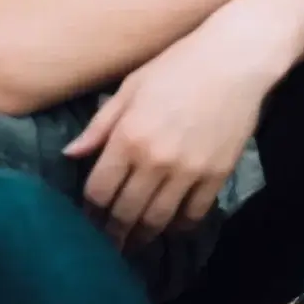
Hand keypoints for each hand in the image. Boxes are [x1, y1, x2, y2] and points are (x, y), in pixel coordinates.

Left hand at [64, 17, 270, 250]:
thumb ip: (100, 125)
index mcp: (129, 136)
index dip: (90, 209)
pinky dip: (178, 227)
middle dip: (112, 232)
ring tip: (132, 243)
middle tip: (106, 244)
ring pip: (158, 221)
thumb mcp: (131, 86)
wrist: (233, 60)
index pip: (99, 190)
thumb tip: (70, 153)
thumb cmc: (176, 65)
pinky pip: (193, 216)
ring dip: (142, 237)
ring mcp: (189, 172)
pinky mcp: (217, 176)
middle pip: (125, 212)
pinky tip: (169, 226)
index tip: (87, 218)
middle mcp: (156, 160)